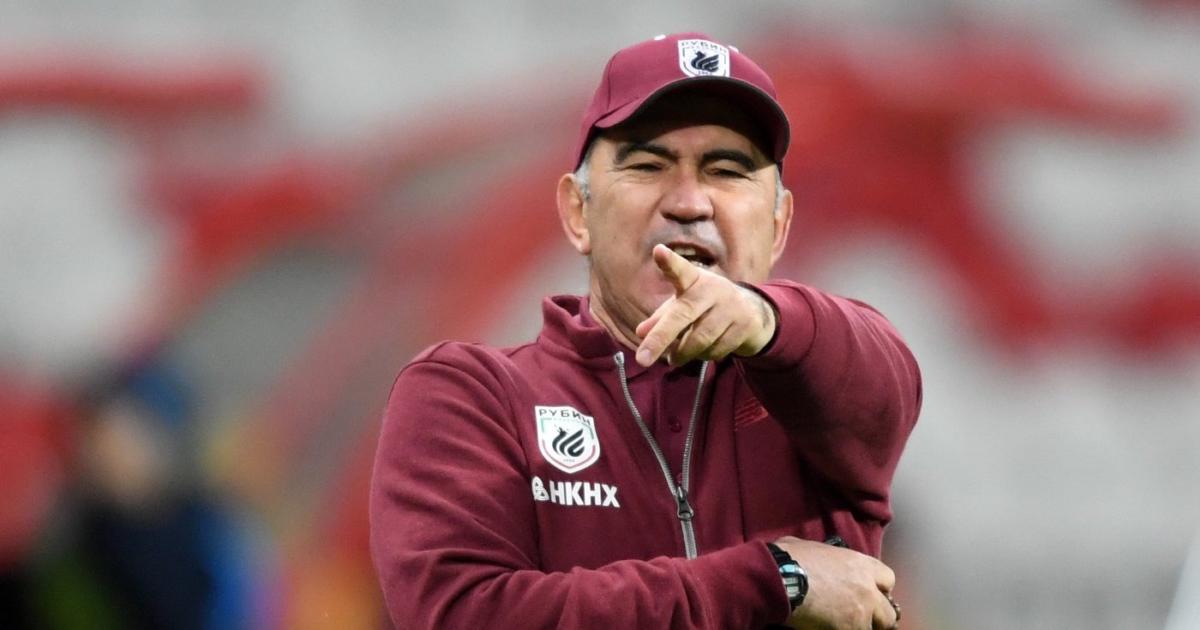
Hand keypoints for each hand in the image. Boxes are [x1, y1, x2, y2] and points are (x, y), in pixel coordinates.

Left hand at [634, 244, 775, 366]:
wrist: (752, 312)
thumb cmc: (705, 307)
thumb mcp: (682, 306)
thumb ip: (661, 318)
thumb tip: (641, 332)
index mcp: (694, 279)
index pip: (680, 270)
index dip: (669, 262)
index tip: (659, 251)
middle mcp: (713, 289)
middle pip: (683, 315)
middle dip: (660, 338)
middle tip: (642, 359)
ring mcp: (731, 307)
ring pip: (699, 340)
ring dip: (683, 354)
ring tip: (675, 358)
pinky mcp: (745, 325)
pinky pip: (716, 351)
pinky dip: (704, 356)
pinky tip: (704, 351)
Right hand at [773, 536, 898, 629]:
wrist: (780, 579)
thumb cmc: (790, 558)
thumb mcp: (811, 547)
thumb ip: (826, 556)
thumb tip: (817, 557)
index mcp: (861, 565)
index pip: (888, 579)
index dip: (877, 588)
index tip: (868, 592)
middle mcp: (867, 590)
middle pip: (888, 614)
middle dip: (877, 616)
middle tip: (860, 617)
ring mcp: (859, 613)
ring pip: (871, 629)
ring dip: (859, 626)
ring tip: (842, 624)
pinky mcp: (847, 629)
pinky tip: (828, 628)